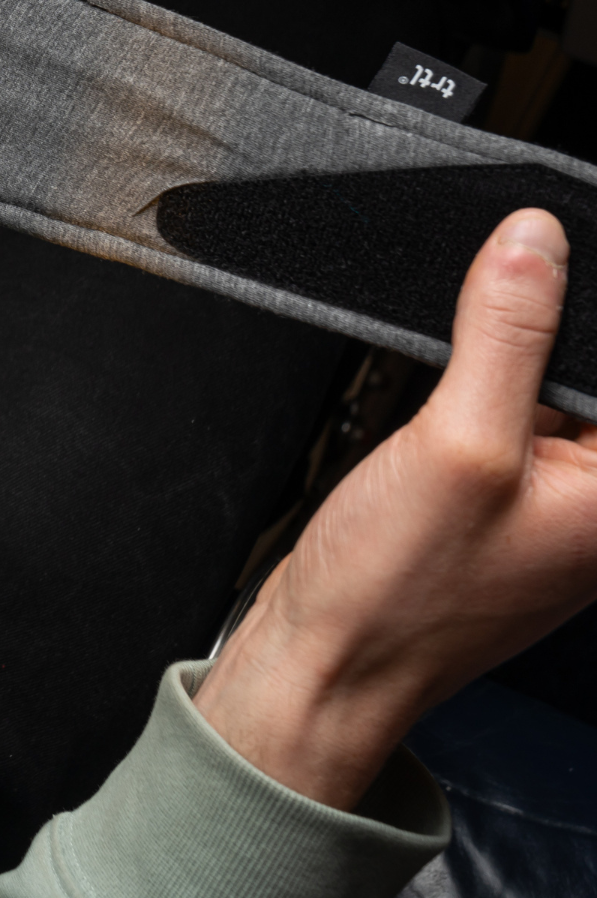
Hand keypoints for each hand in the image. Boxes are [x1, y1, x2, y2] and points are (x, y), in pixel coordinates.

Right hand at [195, 207, 596, 809]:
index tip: (540, 262)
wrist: (326, 658)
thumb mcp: (457, 441)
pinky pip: (508, 412)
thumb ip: (505, 333)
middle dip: (538, 333)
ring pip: (548, 386)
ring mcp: (557, 501)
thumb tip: (537, 240)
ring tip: (448, 405)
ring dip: (503, 359)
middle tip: (478, 350)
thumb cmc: (399, 589)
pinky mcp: (507, 498)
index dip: (583, 314)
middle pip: (589, 371)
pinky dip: (475, 390)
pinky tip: (434, 409)